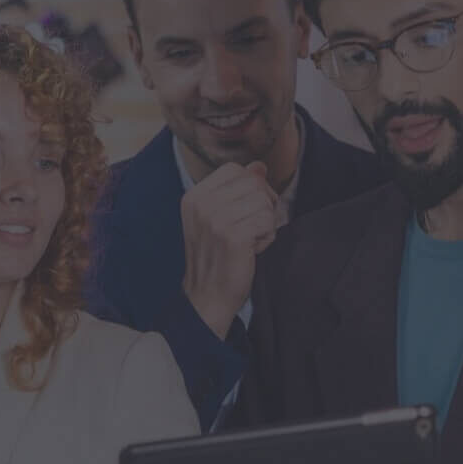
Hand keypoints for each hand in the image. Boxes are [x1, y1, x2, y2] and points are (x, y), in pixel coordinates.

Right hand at [179, 161, 284, 335]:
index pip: (235, 170)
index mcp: (194, 196)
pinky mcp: (233, 236)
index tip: (248, 209)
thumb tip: (260, 166)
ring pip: (264, 201)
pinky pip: (268, 221)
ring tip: (250, 241)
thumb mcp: (219, 217)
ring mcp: (216, 219)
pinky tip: (253, 250)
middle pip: (253, 183)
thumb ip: (238, 190)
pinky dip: (267, 237)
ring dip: (265, 223)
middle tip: (252, 229)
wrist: (208, 297)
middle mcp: (202, 204)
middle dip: (262, 204)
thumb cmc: (217, 258)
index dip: (251, 185)